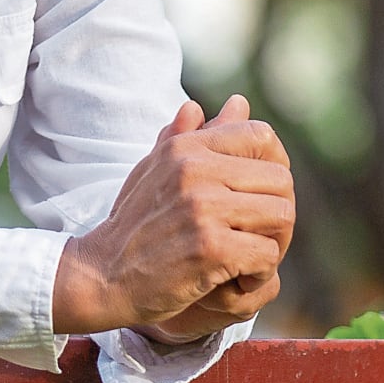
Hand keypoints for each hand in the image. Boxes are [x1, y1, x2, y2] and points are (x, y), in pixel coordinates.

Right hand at [53, 94, 294, 340]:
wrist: (101, 277)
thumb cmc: (133, 226)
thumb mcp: (155, 170)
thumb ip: (196, 136)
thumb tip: (237, 102)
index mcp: (186, 148)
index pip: (262, 136)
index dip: (273, 168)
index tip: (258, 198)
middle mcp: (195, 170)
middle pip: (281, 180)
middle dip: (277, 213)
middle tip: (256, 237)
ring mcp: (203, 207)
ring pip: (282, 215)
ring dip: (273, 244)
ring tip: (249, 259)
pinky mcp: (210, 247)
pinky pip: (268, 254)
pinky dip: (259, 273)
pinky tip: (238, 279)